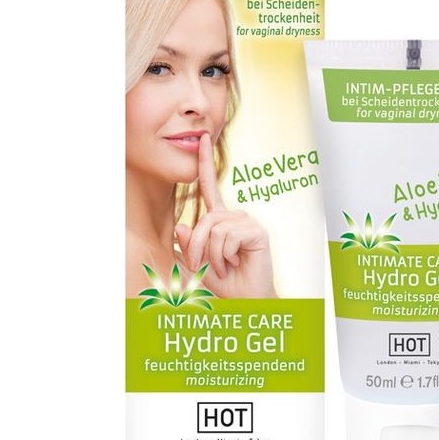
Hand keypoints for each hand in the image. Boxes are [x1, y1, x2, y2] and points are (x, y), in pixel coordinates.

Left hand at [174, 133, 276, 297]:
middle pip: (204, 220)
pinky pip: (229, 237)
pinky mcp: (257, 232)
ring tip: (224, 266)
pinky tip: (235, 262)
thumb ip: (187, 245)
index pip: (210, 187)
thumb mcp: (197, 263)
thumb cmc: (223, 281)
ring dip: (212, 255)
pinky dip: (225, 255)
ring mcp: (247, 223)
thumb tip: (182, 226)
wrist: (244, 299)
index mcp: (220, 220)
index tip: (201, 140)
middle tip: (203, 267)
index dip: (205, 164)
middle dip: (197, 247)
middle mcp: (234, 217)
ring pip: (215, 230)